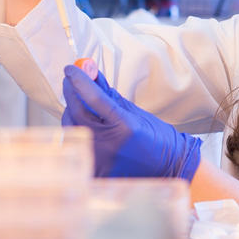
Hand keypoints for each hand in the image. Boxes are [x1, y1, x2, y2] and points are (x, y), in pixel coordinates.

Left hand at [61, 64, 201, 180]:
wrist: (168, 165)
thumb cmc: (155, 137)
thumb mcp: (134, 112)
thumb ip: (109, 95)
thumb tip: (91, 73)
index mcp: (125, 125)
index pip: (94, 97)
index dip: (79, 80)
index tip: (70, 69)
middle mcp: (111, 143)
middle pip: (77, 112)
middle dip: (71, 93)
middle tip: (70, 82)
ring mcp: (101, 159)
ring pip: (72, 129)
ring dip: (71, 113)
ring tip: (78, 104)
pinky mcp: (96, 170)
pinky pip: (77, 145)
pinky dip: (78, 132)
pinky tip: (85, 126)